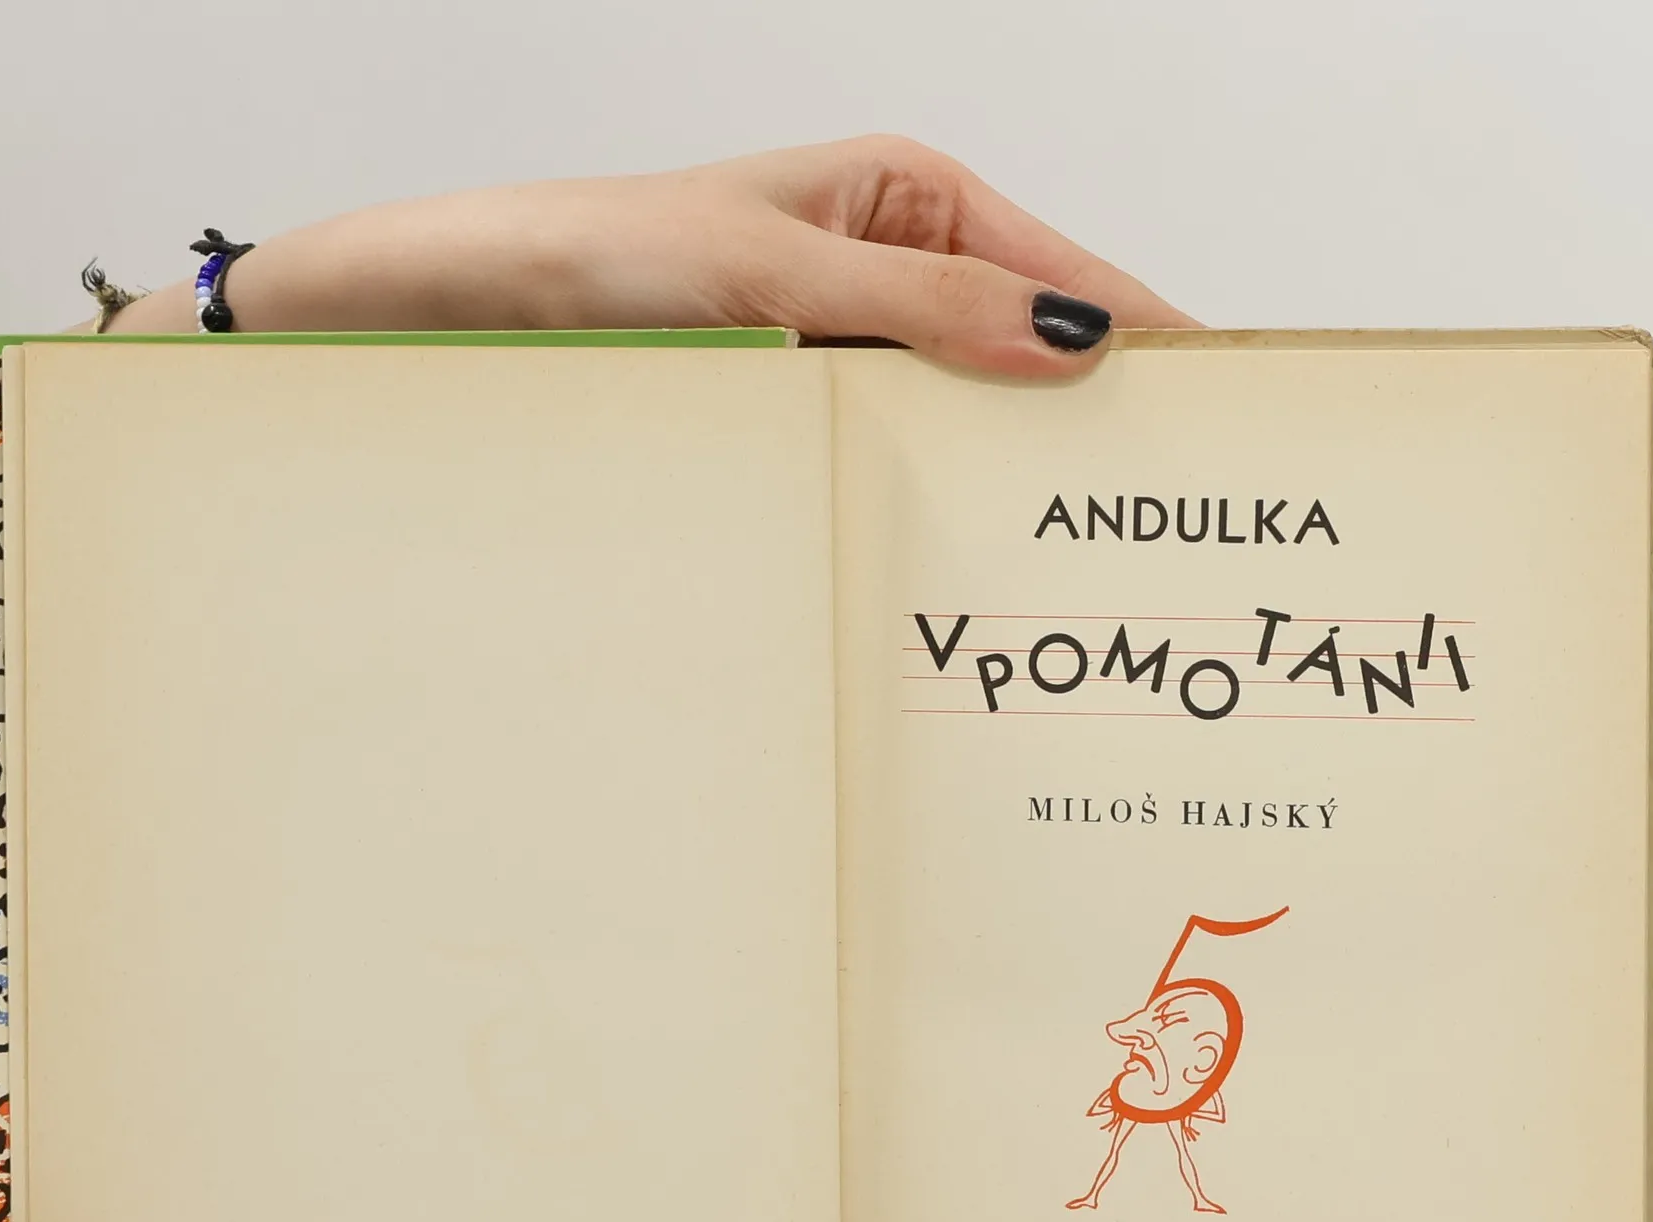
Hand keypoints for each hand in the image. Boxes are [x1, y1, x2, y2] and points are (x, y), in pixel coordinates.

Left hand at [0, 136, 1192, 761]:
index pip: (1073, 278)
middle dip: (1085, 450)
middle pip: (1023, 370)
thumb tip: (1084, 337)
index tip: (1229, 437)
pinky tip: (938, 585)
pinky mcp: (776, 431)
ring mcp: (829, 367)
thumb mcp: (767, 268)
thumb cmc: (578, 255)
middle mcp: (880, 282)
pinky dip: (908, 522)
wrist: (424, 318)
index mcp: (906, 198)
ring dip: (990, 501)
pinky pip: (870, 477)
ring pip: (948, 438)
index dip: (1155, 354)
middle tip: (1156, 552)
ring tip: (1060, 592)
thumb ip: (928, 307)